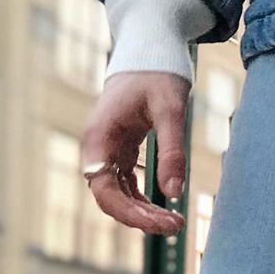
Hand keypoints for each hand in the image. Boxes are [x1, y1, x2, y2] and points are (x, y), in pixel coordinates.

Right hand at [80, 72, 189, 233]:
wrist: (150, 47)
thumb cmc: (158, 72)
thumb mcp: (171, 109)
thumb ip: (172, 150)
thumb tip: (174, 193)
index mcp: (100, 136)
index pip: (103, 189)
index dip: (129, 213)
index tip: (161, 222)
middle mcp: (98, 147)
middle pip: (109, 198)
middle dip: (140, 218)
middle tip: (176, 226)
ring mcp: (108, 150)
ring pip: (118, 195)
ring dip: (143, 213)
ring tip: (175, 222)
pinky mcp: (120, 151)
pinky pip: (126, 186)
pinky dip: (143, 201)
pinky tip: (164, 210)